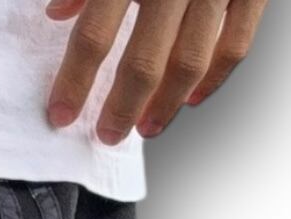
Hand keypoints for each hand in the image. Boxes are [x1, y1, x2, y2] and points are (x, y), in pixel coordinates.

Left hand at [46, 0, 270, 143]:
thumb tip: (56, 11)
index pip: (94, 35)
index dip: (75, 81)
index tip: (61, 114)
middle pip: (143, 61)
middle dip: (120, 107)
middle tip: (107, 134)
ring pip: (189, 63)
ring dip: (164, 104)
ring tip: (145, 127)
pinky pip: (235, 45)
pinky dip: (213, 79)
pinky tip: (191, 98)